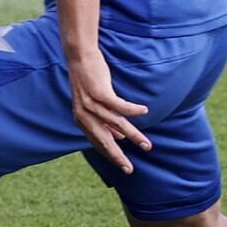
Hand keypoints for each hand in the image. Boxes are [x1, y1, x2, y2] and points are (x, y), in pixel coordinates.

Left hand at [68, 47, 149, 173]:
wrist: (80, 57)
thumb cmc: (89, 80)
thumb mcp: (94, 104)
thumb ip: (105, 122)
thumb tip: (118, 138)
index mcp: (81, 119)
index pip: (97, 143)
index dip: (111, 155)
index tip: (124, 166)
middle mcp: (84, 114)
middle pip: (104, 140)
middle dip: (118, 156)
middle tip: (129, 169)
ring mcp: (91, 104)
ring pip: (116, 124)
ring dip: (133, 135)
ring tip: (146, 144)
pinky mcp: (99, 92)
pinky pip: (119, 105)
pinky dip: (132, 110)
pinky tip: (144, 111)